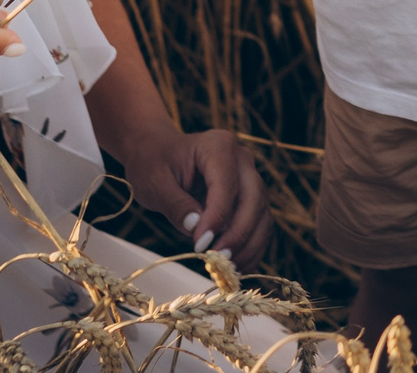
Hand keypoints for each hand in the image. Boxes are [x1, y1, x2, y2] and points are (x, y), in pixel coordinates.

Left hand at [120, 125, 271, 267]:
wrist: (160, 153)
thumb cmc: (154, 163)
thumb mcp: (155, 182)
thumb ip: (176, 204)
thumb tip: (197, 229)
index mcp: (218, 146)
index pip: (226, 184)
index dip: (218, 216)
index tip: (200, 245)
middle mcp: (242, 159)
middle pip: (254, 198)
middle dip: (240, 233)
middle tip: (220, 260)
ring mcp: (249, 177)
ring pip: (261, 213)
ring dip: (250, 243)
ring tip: (229, 269)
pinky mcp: (249, 197)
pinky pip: (259, 223)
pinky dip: (251, 246)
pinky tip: (237, 266)